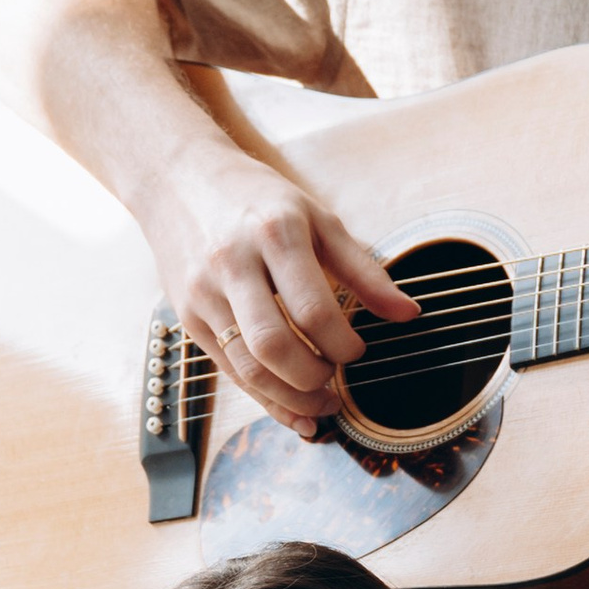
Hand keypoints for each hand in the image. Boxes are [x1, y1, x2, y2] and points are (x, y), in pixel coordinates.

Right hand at [150, 141, 416, 441]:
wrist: (180, 178)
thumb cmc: (257, 200)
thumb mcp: (317, 219)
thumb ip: (364, 270)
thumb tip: (408, 314)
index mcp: (273, 233)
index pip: (312, 310)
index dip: (343, 344)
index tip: (359, 351)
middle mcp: (232, 264)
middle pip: (273, 345)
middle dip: (314, 377)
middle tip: (337, 378)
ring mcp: (203, 294)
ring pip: (247, 369)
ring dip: (291, 399)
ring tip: (322, 402)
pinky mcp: (188, 318)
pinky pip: (229, 372)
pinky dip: (265, 399)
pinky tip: (295, 409)